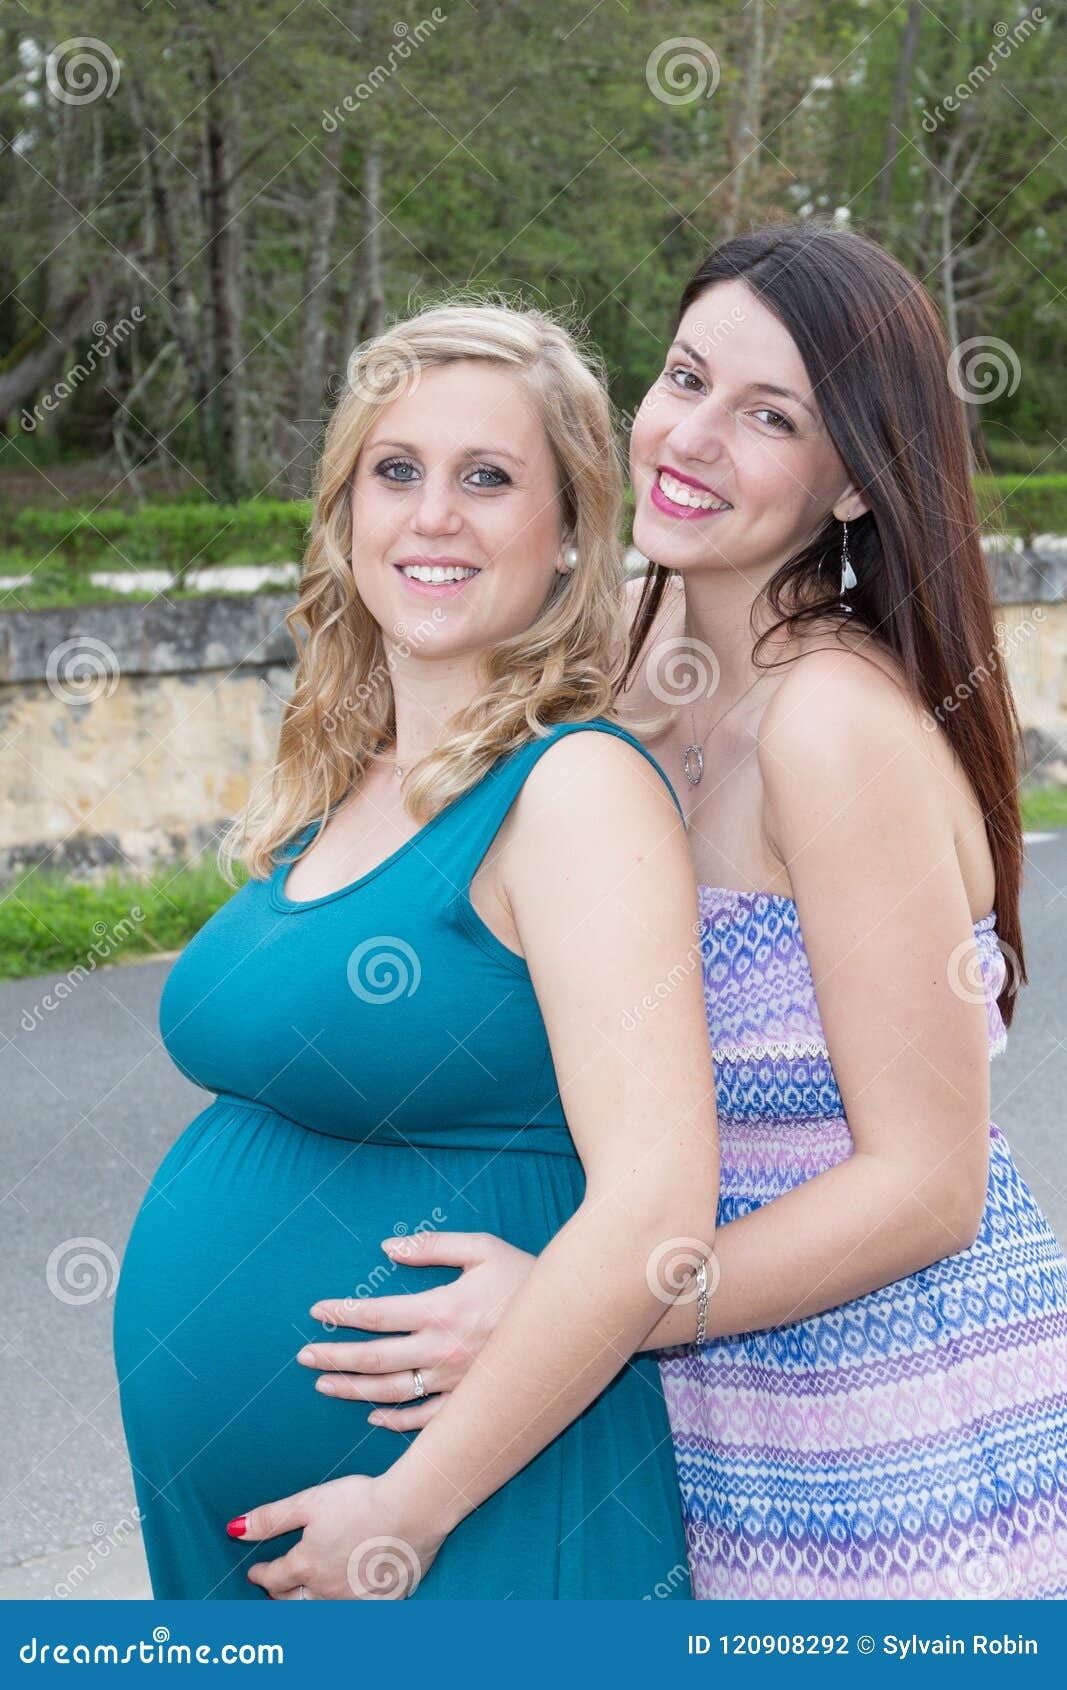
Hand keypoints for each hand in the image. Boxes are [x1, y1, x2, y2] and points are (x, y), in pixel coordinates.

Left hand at [239, 1472, 443, 1599]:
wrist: (411, 1510)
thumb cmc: (361, 1501)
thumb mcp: (309, 1502)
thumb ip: (271, 1518)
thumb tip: (235, 1528)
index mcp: (306, 1564)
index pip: (274, 1577)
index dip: (261, 1573)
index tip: (255, 1572)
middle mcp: (327, 1589)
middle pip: (294, 1602)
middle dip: (280, 1595)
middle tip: (275, 1589)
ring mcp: (355, 1600)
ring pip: (322, 1611)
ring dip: (309, 1606)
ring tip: (306, 1598)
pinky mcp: (382, 1601)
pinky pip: (357, 1615)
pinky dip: (346, 1611)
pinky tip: (347, 1605)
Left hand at [301, 1231, 536, 1429]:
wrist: (572, 1318)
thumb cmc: (525, 1276)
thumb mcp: (483, 1247)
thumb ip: (433, 1247)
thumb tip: (387, 1247)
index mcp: (442, 1309)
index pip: (377, 1314)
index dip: (342, 1314)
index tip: (317, 1311)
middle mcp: (443, 1350)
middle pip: (375, 1358)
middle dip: (334, 1356)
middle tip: (304, 1356)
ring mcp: (456, 1381)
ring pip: (393, 1393)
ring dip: (353, 1390)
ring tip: (324, 1385)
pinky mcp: (470, 1400)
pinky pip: (426, 1420)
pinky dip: (396, 1421)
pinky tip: (372, 1415)